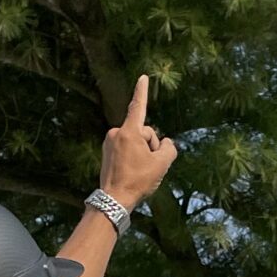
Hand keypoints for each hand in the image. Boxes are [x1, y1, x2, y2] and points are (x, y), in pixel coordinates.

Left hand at [98, 74, 178, 212]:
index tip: (142, 76)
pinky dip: (133, 157)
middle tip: (150, 165)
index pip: (138, 106)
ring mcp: (110, 142)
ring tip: (140, 171)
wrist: (114, 200)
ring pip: (136, 141)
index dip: (142, 91)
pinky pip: (127, 148)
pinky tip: (133, 172)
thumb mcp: (162, 165)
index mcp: (129, 132)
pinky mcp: (107, 152)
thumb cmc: (138, 181)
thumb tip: (166, 144)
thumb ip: (169, 149)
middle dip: (151, 145)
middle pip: (144, 132)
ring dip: (143, 152)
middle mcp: (116, 133)